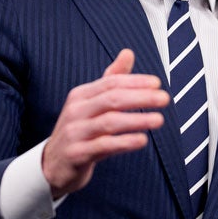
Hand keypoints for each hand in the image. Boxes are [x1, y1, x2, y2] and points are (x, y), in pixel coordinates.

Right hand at [42, 49, 167, 198]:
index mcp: (81, 95)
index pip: (111, 83)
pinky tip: (142, 140)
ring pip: (109, 122)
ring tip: (159, 120)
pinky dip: (124, 142)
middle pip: (112, 99)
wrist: (53, 165)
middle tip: (164, 98)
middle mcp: (76, 111)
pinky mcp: (76, 154)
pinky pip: (103, 146)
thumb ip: (111, 80)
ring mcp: (75, 132)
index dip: (135, 81)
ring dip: (137, 120)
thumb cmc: (79, 131)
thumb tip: (128, 53)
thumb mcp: (90, 104)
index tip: (157, 83)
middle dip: (141, 97)